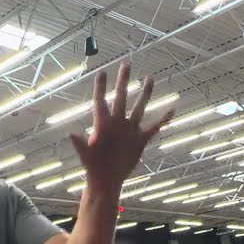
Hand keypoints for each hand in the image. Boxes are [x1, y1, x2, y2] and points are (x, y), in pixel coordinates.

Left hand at [69, 63, 174, 192]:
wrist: (107, 179)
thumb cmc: (93, 167)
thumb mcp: (86, 155)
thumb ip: (81, 144)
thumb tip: (71, 134)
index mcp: (103, 124)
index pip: (101, 101)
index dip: (101, 87)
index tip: (102, 72)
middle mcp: (117, 123)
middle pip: (121, 97)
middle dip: (123, 81)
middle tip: (126, 64)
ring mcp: (130, 130)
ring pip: (139, 107)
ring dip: (145, 93)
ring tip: (150, 78)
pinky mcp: (140, 140)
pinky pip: (154, 126)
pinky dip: (163, 118)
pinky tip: (173, 108)